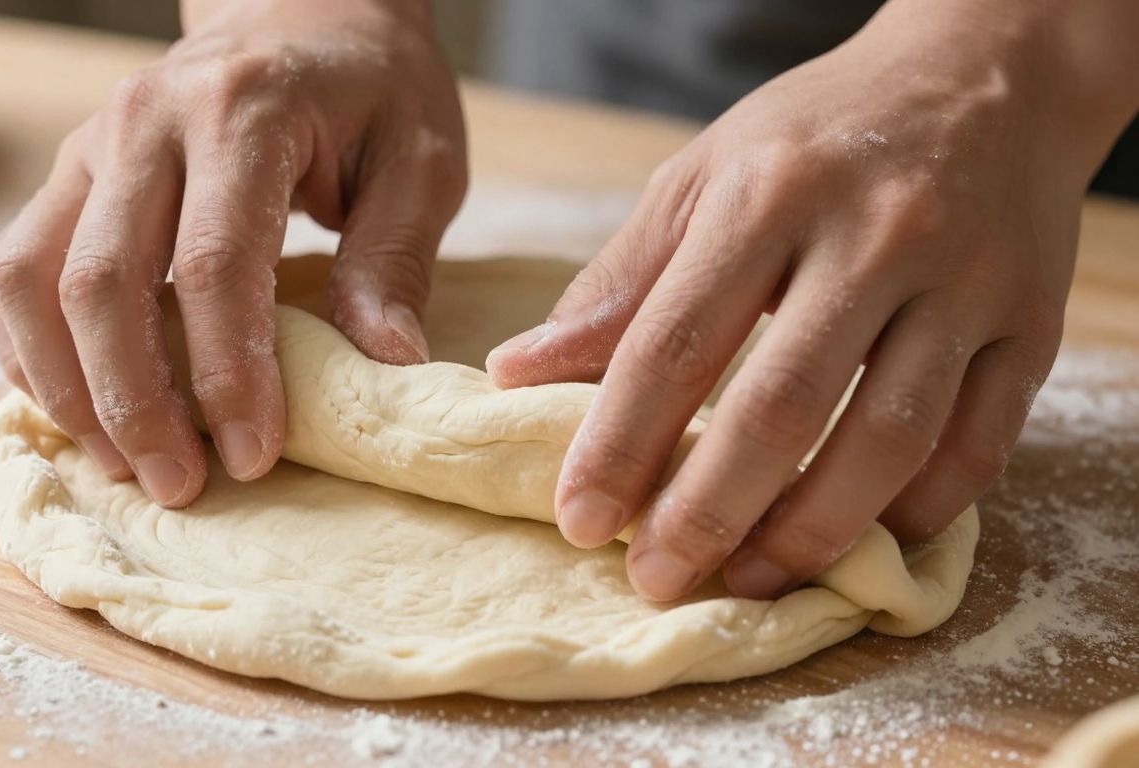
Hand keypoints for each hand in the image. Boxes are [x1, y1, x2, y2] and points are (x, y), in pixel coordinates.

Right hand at [0, 0, 465, 506]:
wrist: (300, 13)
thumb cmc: (371, 90)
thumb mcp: (420, 160)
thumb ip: (396, 257)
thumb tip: (385, 364)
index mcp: (243, 112)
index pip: (215, 263)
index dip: (227, 372)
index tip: (254, 456)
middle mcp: (144, 123)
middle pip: (99, 282)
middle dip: (133, 403)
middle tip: (179, 485)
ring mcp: (91, 146)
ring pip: (27, 280)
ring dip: (66, 388)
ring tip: (123, 464)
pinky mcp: (68, 176)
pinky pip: (10, 271)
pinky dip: (29, 350)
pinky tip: (80, 409)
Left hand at [487, 0, 1136, 599]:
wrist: (985, 77)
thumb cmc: (817, 137)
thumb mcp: (702, 177)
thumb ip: (620, 282)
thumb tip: (522, 372)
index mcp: (770, 194)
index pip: (676, 341)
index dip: (620, 443)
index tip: (580, 521)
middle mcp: (875, 235)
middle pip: (780, 405)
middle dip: (707, 512)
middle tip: (656, 578)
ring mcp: (965, 281)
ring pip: (888, 439)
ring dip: (810, 532)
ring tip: (748, 580)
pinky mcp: (1031, 323)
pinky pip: (980, 443)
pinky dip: (919, 511)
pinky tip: (863, 540)